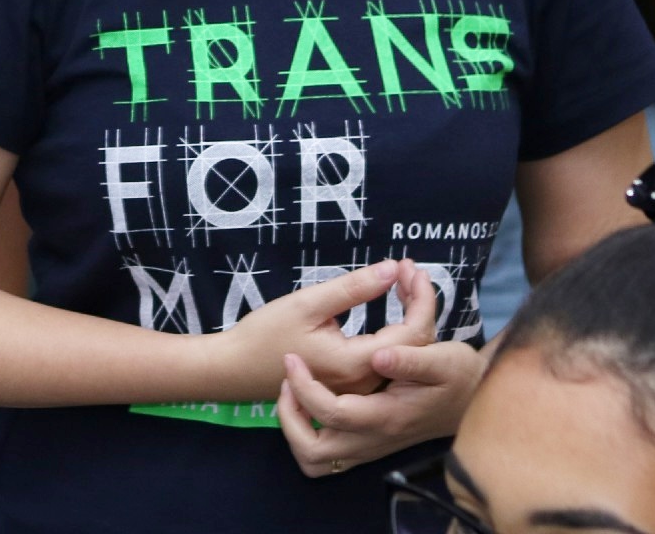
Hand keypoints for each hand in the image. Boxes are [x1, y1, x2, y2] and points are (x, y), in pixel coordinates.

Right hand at [208, 260, 433, 401]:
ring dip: (408, 318)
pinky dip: (395, 334)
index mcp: (356, 363)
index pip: (411, 334)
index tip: (409, 266)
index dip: (419, 298)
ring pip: (402, 356)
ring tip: (402, 282)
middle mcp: (364, 383)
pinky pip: (386, 361)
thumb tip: (393, 269)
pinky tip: (391, 309)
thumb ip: (353, 288)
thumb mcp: (308, 304)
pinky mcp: (351, 386)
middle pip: (413, 347)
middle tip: (408, 269)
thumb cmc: (266, 334)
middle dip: (418, 305)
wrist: (234, 369)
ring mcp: (358, 389)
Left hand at [275, 271, 485, 475]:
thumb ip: (410, 359)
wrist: (474, 398)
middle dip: (290, 416)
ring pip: (316, 461)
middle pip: (314, 451)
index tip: (292, 359)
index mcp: (387, 416)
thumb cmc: (457, 374)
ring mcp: (371, 447)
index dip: (305, 387)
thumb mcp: (442, 358)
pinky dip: (310, 436)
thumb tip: (378, 356)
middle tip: (286, 381)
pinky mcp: (369, 445)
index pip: (332, 412)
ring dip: (296, 432)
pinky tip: (313, 403)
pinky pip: (327, 457)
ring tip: (294, 394)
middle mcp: (375, 439)